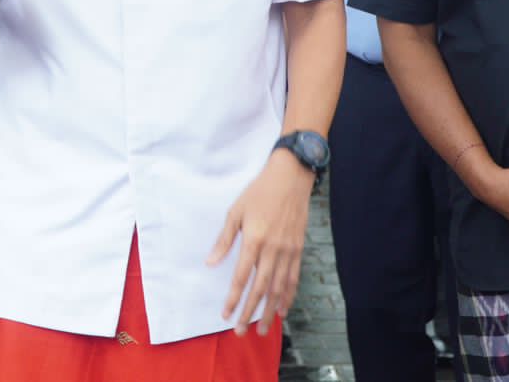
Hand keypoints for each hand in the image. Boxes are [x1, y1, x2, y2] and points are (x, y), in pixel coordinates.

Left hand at [206, 149, 312, 335]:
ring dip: (269, 311)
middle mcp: (273, 249)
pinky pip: (293, 278)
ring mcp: (288, 250)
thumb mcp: (236, 211)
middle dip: (249, 312)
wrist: (291, 177)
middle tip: (241, 332)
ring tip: (261, 330)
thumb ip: (224, 240)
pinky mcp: (298, 249)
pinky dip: (288, 296)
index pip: (241, 277)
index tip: (226, 315)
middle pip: (260, 289)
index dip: (233, 299)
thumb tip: (210, 263)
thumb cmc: (259, 192)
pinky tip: (283, 309)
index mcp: (254, 239)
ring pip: (279, 289)